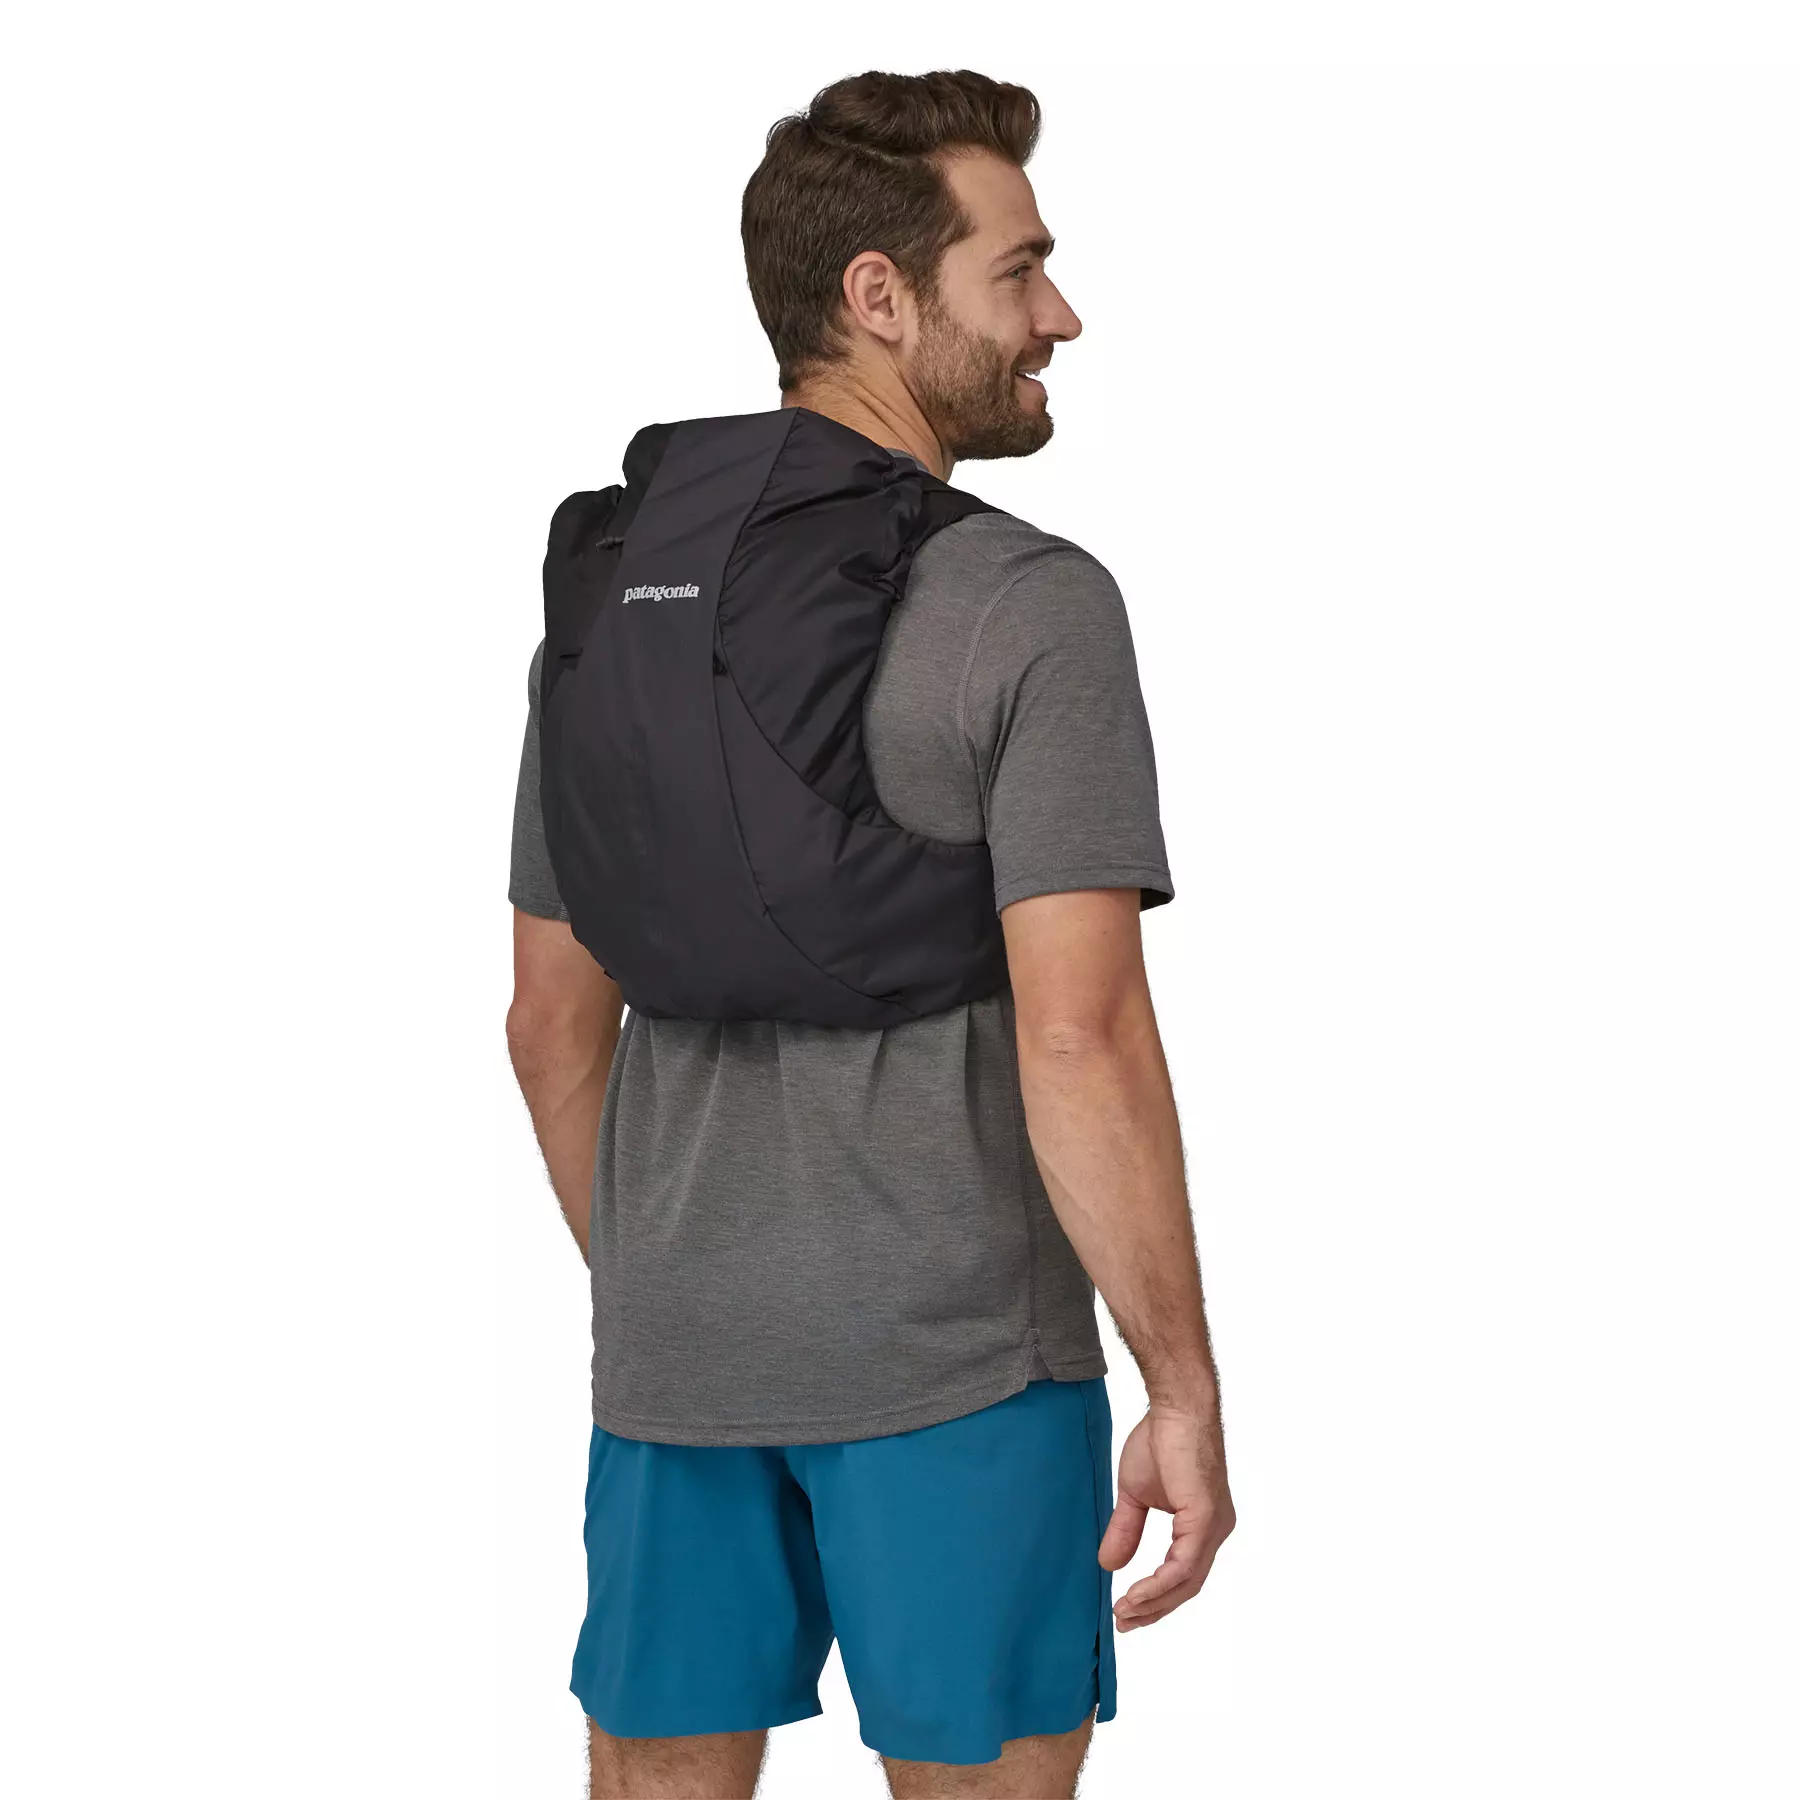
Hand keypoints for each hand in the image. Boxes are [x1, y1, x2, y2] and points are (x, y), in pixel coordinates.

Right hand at [1098, 1402, 1234, 1629]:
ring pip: (1187, 1581)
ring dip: (1154, 1601)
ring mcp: (1214, 1526)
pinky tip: (1137, 1593)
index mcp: (1202, 1524)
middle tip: (1123, 1621)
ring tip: (1125, 1612)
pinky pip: (1184, 1565)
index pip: (1182, 1574)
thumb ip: (1127, 1530)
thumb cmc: (1160, 1439)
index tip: (1126, 1610)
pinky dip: (1159, 1583)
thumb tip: (1109, 1565)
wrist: (1174, 1407)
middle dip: (1154, 1608)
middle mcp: (1215, 1530)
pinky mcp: (1206, 1518)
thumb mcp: (1135, 1494)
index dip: (1155, 1596)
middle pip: (1186, 1586)